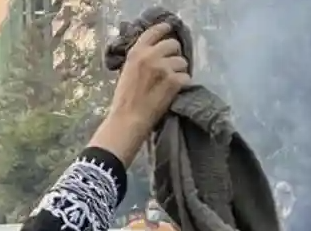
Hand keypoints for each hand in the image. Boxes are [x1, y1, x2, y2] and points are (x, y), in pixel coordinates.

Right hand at [95, 23, 190, 162]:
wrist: (128, 120)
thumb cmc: (124, 100)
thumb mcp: (127, 72)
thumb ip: (140, 60)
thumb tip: (156, 53)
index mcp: (136, 53)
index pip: (154, 32)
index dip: (164, 29)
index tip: (170, 29)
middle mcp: (151, 56)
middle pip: (173, 45)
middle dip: (175, 54)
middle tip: (171, 66)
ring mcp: (164, 68)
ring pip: (182, 62)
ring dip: (179, 71)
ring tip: (170, 82)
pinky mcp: (174, 81)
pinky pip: (186, 77)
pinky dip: (183, 84)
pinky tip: (174, 91)